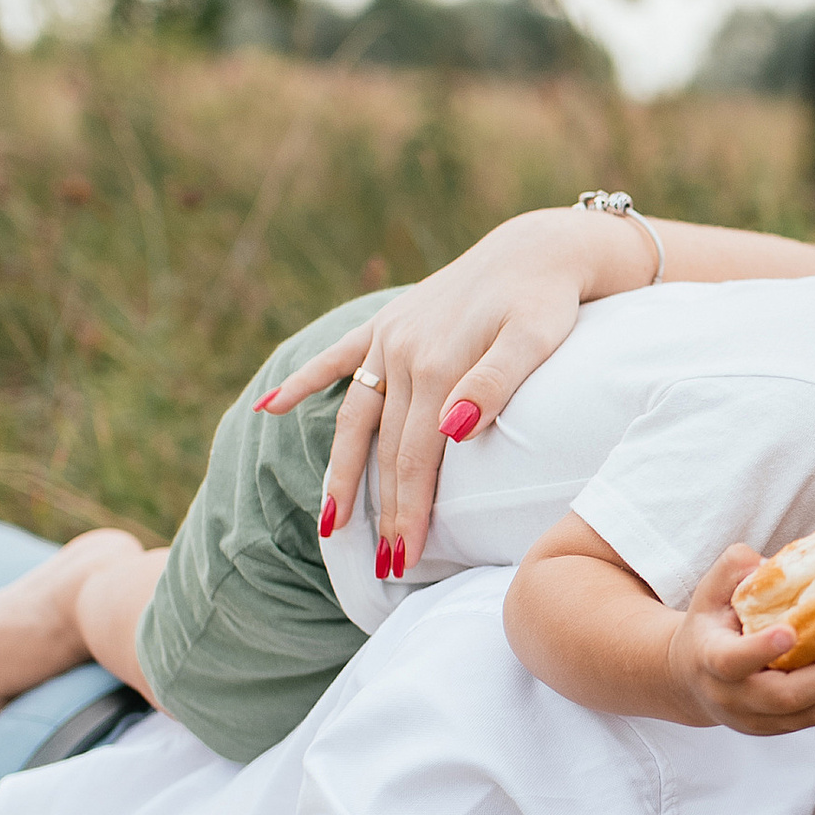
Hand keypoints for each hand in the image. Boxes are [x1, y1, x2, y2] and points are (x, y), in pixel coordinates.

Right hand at [262, 211, 613, 565]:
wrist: (539, 249)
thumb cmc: (546, 302)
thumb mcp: (535, 339)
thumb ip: (494, 383)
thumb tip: (451, 429)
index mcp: (436, 366)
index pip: (415, 458)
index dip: (408, 511)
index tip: (405, 558)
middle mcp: (402, 353)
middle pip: (385, 448)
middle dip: (382, 510)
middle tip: (385, 565)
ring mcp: (390, 338)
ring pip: (357, 417)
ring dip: (341, 471)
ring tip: (330, 521)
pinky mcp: (388, 322)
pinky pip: (338, 357)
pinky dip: (305, 382)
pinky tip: (269, 407)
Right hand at [667, 547, 814, 735]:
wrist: (692, 679)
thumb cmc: (709, 628)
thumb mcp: (711, 592)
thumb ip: (736, 568)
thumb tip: (773, 562)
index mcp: (710, 659)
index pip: (732, 661)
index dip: (761, 649)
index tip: (790, 632)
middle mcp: (731, 697)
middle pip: (784, 697)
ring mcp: (757, 719)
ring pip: (810, 715)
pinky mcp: (779, 728)